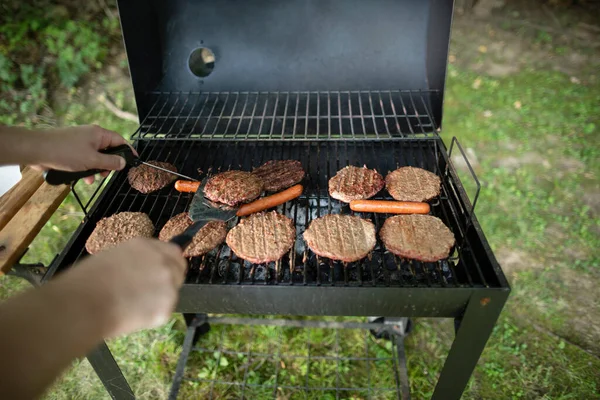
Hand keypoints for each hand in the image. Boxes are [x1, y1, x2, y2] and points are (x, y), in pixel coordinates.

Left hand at [29, 125, 135, 183]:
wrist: (36, 150)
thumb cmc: (64, 152)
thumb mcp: (92, 160)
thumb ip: (110, 162)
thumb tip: (123, 162)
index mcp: (98, 134)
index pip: (120, 141)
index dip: (128, 151)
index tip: (134, 160)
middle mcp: (90, 136)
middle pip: (108, 150)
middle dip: (108, 164)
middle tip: (106, 174)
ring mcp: (79, 142)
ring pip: (95, 156)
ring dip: (96, 168)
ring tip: (91, 178)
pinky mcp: (70, 149)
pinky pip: (84, 159)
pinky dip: (85, 168)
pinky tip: (81, 176)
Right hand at [55, 238, 186, 336]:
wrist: (83, 304)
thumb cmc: (87, 282)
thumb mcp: (113, 258)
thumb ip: (136, 260)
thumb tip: (142, 269)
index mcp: (146, 246)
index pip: (173, 251)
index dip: (168, 263)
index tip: (163, 272)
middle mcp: (162, 261)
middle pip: (179, 269)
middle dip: (169, 281)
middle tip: (150, 293)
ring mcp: (168, 283)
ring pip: (172, 293)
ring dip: (160, 299)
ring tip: (133, 306)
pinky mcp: (167, 307)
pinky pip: (163, 312)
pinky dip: (152, 317)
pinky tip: (132, 316)